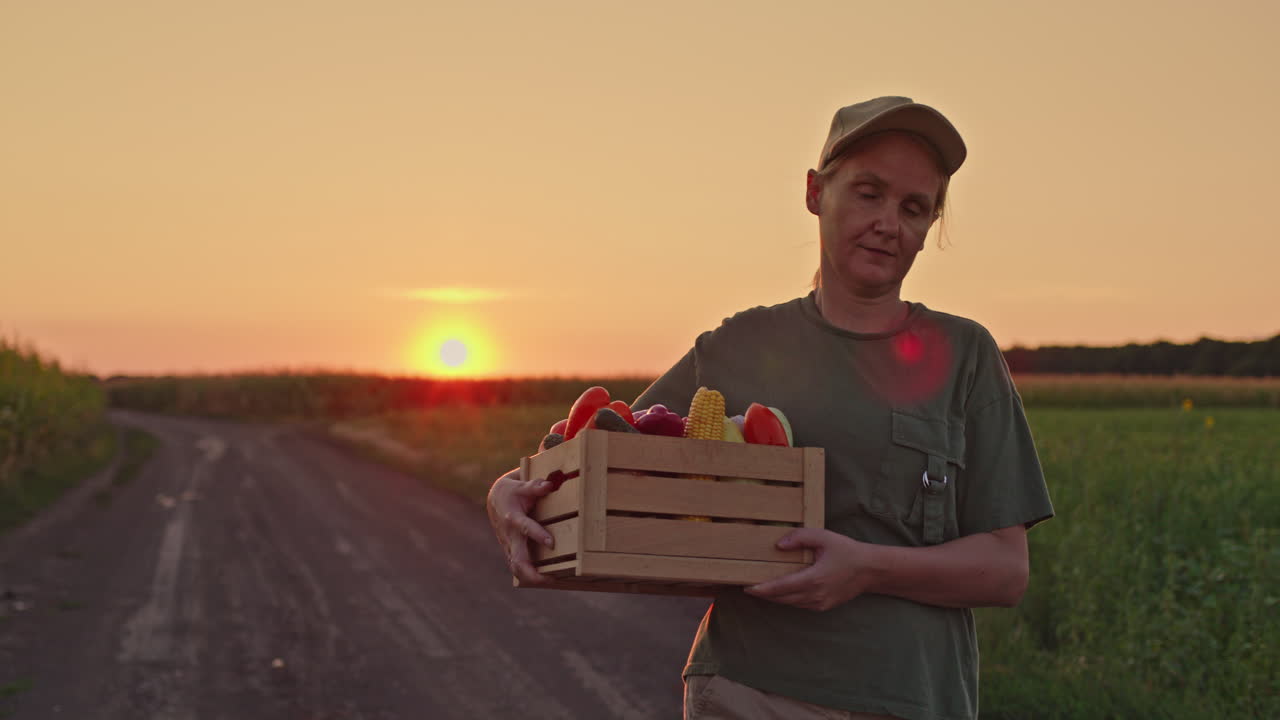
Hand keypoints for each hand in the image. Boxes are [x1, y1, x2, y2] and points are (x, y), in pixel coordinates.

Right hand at [486, 468, 556, 585]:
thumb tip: (549, 484)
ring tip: (551, 580)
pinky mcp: (511, 551)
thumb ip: (535, 487)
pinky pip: (518, 567)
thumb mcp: (521, 486)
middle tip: (550, 578)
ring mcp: (509, 546)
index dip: (537, 535)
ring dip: (532, 578)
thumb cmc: (512, 492)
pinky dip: (529, 575)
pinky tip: (545, 579)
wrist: (495, 500)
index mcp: (513, 518)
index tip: (551, 543)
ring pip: (516, 568)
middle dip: (532, 572)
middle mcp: (510, 536)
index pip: (525, 528)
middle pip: (518, 560)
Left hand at [743, 528, 880, 610]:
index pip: (781, 587)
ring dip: (774, 597)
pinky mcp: (823, 606)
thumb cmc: (847, 551)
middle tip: (747, 587)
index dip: (762, 589)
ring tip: (759, 588)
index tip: (747, 587)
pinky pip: (799, 604)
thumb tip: (779, 545)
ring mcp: (820, 603)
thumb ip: (800, 537)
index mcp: (814, 578)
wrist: (870, 570)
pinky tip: (780, 591)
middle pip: (782, 598)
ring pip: (790, 603)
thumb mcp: (824, 537)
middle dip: (764, 594)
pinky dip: (788, 599)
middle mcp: (816, 595)